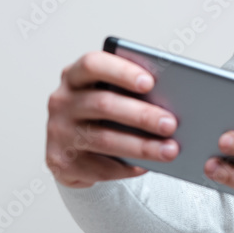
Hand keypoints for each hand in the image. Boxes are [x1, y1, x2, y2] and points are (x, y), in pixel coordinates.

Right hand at [46, 51, 179, 187]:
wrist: (76, 149)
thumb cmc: (105, 112)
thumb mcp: (112, 93)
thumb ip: (132, 90)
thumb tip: (174, 99)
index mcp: (75, 75)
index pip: (92, 65)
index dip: (121, 72)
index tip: (150, 82)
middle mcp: (61, 101)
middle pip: (103, 104)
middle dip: (141, 115)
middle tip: (171, 123)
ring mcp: (59, 133)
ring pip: (104, 139)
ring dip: (142, 146)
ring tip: (170, 150)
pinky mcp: (62, 162)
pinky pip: (100, 167)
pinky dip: (128, 167)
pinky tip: (148, 165)